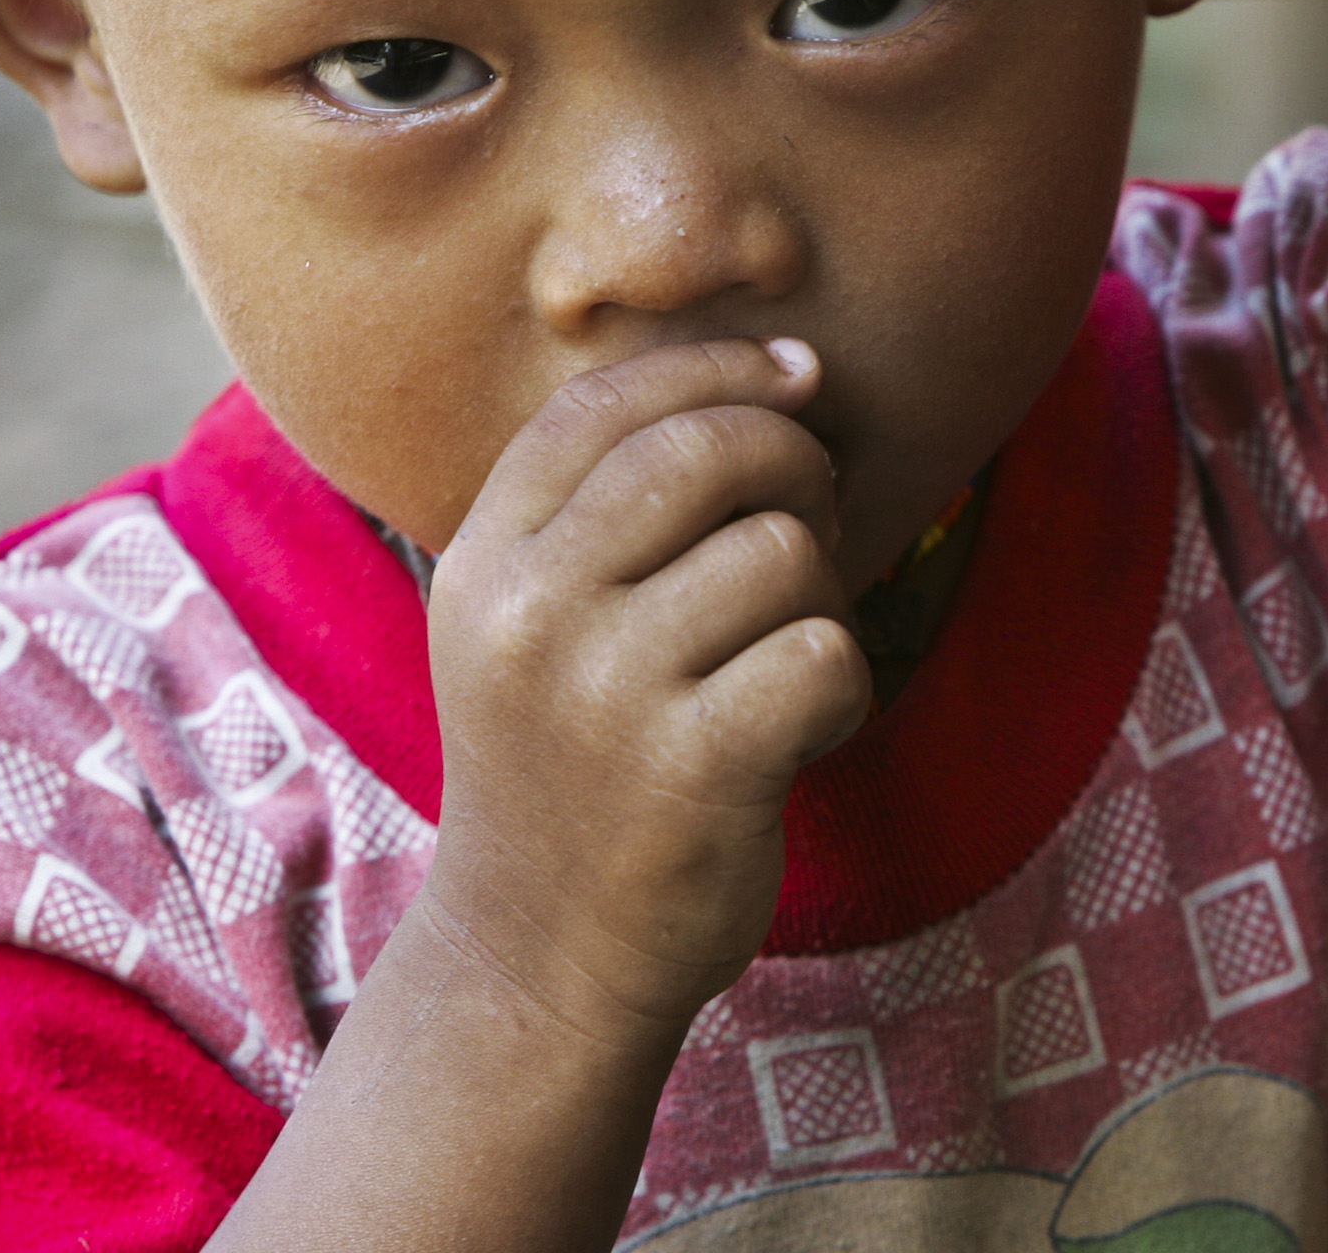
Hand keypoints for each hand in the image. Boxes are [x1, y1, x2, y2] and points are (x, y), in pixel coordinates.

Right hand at [421, 338, 870, 1044]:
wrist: (537, 960)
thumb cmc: (570, 765)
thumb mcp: (530, 624)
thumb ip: (604, 508)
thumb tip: (788, 372)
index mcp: (484, 562)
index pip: (606, 403)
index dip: (721, 366)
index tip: (801, 376)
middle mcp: (530, 614)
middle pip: (707, 451)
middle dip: (794, 465)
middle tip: (816, 520)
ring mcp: (604, 692)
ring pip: (782, 551)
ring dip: (820, 593)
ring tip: (786, 654)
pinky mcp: (692, 768)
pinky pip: (824, 652)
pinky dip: (843, 683)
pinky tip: (804, 725)